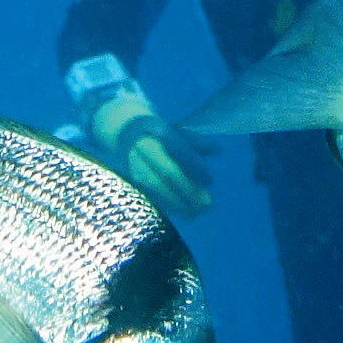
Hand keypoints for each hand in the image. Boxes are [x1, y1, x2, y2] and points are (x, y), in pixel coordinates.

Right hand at [85, 82, 211, 218]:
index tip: (210, 180)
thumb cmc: (158, 132)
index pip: (179, 151)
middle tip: (208, 205)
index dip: (195, 167)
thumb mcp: (176, 130)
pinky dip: (167, 205)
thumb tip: (219, 149)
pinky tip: (182, 212)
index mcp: (158, 131)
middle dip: (189, 191)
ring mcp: (135, 164)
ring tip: (198, 213)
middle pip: (168, 173)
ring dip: (179, 204)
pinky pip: (150, 194)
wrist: (123, 131)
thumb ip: (196, 141)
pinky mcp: (131, 178)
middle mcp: (145, 148)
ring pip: (158, 188)